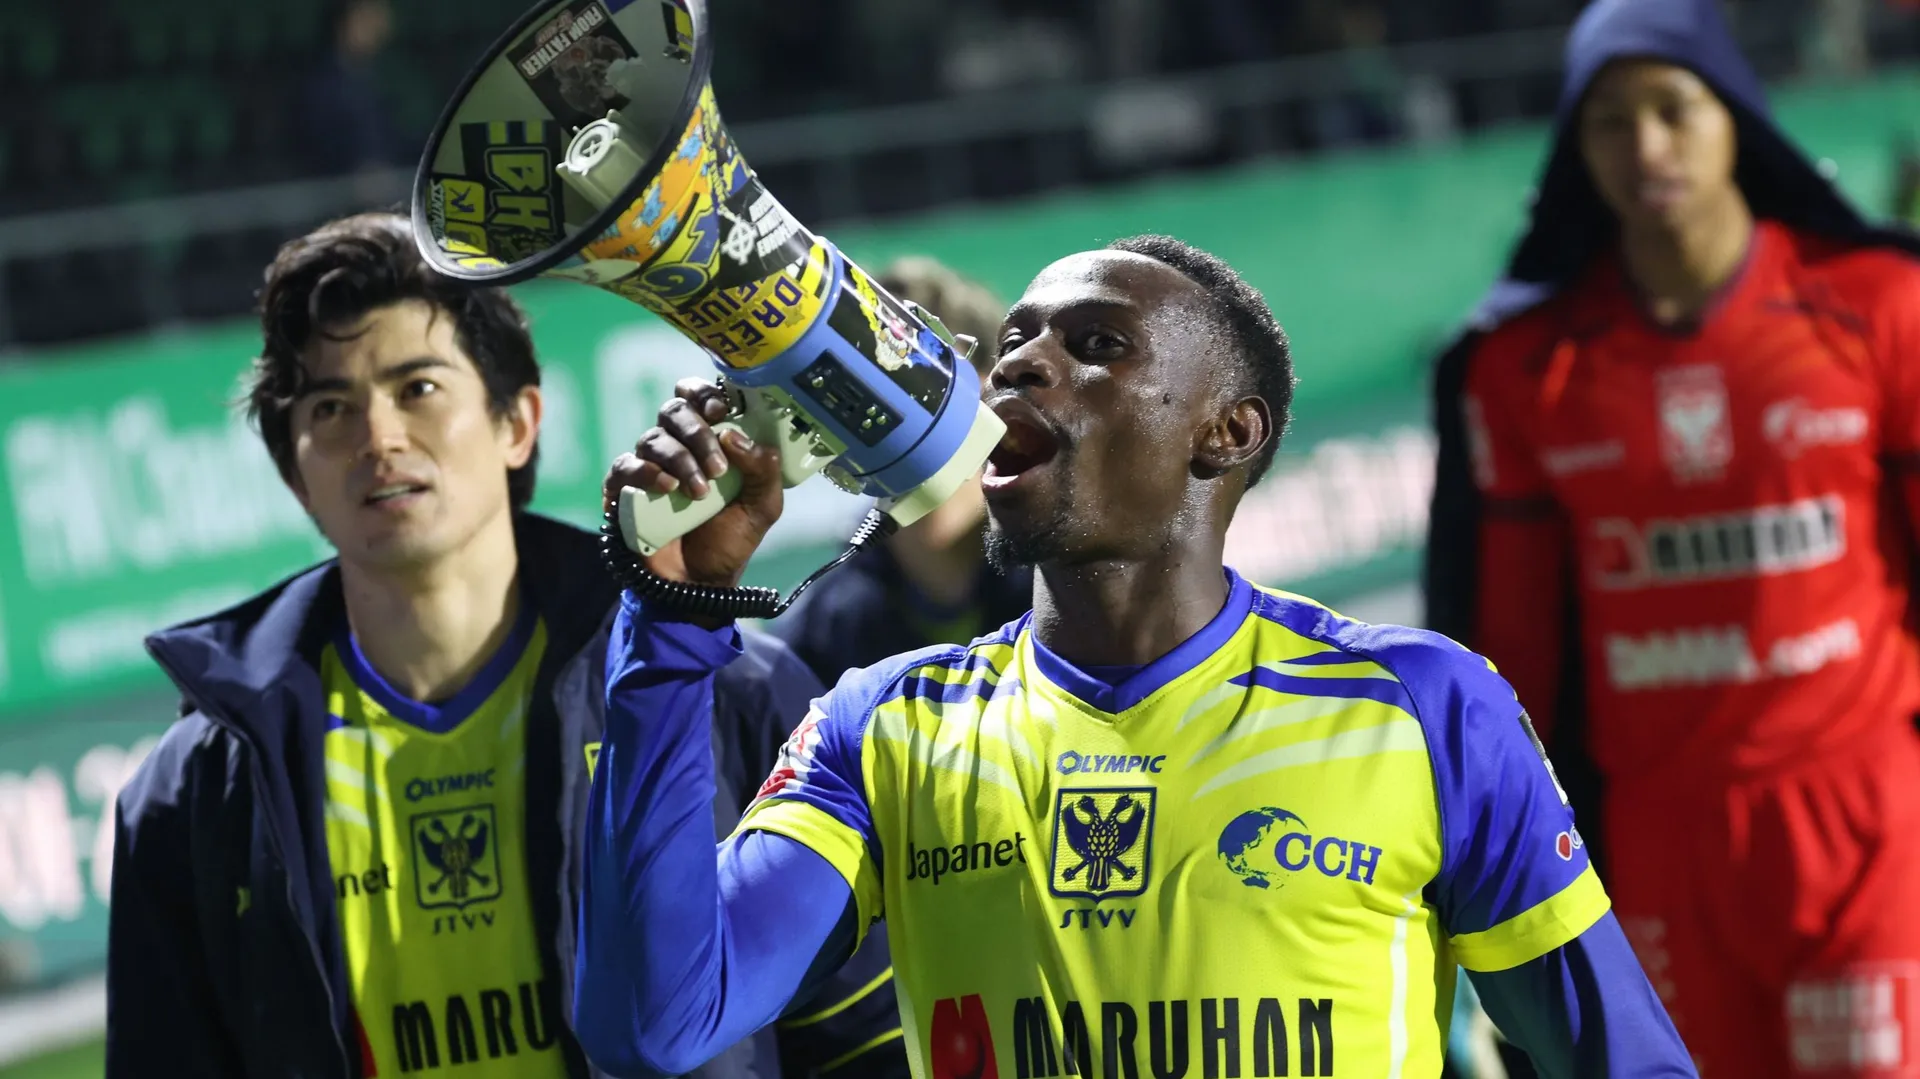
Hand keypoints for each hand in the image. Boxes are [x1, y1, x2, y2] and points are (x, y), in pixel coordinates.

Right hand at [603, 379, 783, 589]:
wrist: (700, 584)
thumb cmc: (730, 540)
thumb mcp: (763, 505)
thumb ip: (763, 469)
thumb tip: (735, 435)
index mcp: (709, 441)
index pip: (699, 398)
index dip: (705, 395)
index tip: (720, 411)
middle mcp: (676, 446)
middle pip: (674, 411)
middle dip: (697, 433)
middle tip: (718, 468)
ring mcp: (648, 466)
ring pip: (653, 438)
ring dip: (680, 459)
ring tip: (699, 493)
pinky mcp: (623, 490)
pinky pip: (625, 466)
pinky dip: (645, 472)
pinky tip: (667, 488)